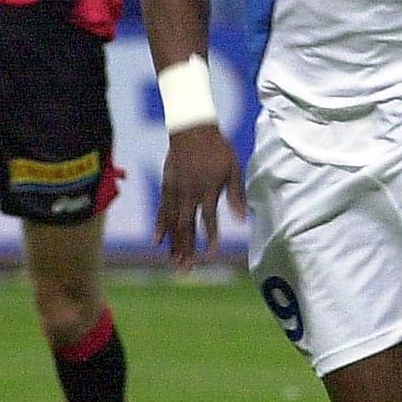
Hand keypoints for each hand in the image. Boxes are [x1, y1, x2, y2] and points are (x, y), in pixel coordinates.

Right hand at [156, 124, 245, 269]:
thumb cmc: (218, 149)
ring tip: (174, 263)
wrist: (192, 130)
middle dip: (186, 249)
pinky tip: (158, 243)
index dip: (210, 236)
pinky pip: (161, 212)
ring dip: (173, 244)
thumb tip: (243, 219)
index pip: (208, 218)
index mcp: (207, 188)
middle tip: (186, 270)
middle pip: (186, 226)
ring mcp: (174, 191)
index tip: (212, 253)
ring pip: (172, 223)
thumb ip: (236, 195)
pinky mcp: (166, 188)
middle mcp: (188, 193)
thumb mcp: (233, 169)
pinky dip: (160, 228)